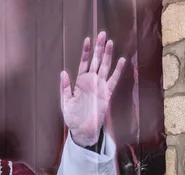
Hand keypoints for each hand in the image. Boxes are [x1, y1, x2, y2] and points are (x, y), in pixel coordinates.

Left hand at [60, 32, 125, 146]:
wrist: (82, 130)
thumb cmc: (72, 116)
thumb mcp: (65, 102)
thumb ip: (65, 87)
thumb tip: (63, 73)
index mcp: (80, 82)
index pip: (84, 63)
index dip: (86, 52)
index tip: (88, 39)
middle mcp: (91, 81)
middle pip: (96, 61)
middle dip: (99, 48)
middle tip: (102, 34)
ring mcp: (100, 86)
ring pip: (105, 67)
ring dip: (107, 55)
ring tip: (110, 42)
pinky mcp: (107, 94)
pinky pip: (113, 80)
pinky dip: (117, 70)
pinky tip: (121, 60)